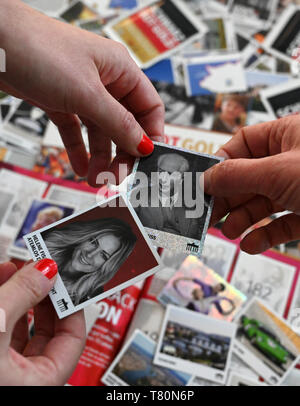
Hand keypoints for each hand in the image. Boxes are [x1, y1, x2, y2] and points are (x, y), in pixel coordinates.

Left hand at [0, 0, 164, 185]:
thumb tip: (143, 144)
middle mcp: (105, 81)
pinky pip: (77, 131)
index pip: (149, 107)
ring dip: (101, 156)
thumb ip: (118, 122)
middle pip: (125, 124)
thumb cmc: (38, 49)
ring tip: (97, 178)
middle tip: (117, 175)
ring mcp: (82, 91)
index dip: (151, 134)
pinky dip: (80, 150)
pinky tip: (81, 167)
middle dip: (123, 152)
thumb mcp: (87, 93)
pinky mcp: (61, 101)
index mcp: (120, 69)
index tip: (147, 159)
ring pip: (100, 131)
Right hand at [0, 260, 84, 385]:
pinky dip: (3, 301)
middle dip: (44, 293)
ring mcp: (4, 369)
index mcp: (39, 382)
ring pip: (21, 326)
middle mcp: (23, 378)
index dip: (72, 304)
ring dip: (21, 293)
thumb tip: (46, 271)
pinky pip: (2, 327)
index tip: (66, 278)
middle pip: (47, 329)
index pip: (74, 339)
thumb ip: (22, 296)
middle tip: (45, 268)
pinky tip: (3, 276)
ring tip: (21, 268)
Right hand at [204, 115, 299, 254]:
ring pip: (263, 203)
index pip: (243, 144)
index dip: (221, 164)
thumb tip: (206, 177)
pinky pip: (281, 224)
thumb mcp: (278, 171)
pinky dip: (265, 235)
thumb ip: (237, 174)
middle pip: (248, 177)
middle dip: (229, 198)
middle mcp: (293, 160)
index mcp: (287, 135)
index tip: (203, 184)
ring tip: (228, 230)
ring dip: (243, 219)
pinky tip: (251, 243)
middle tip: (209, 214)